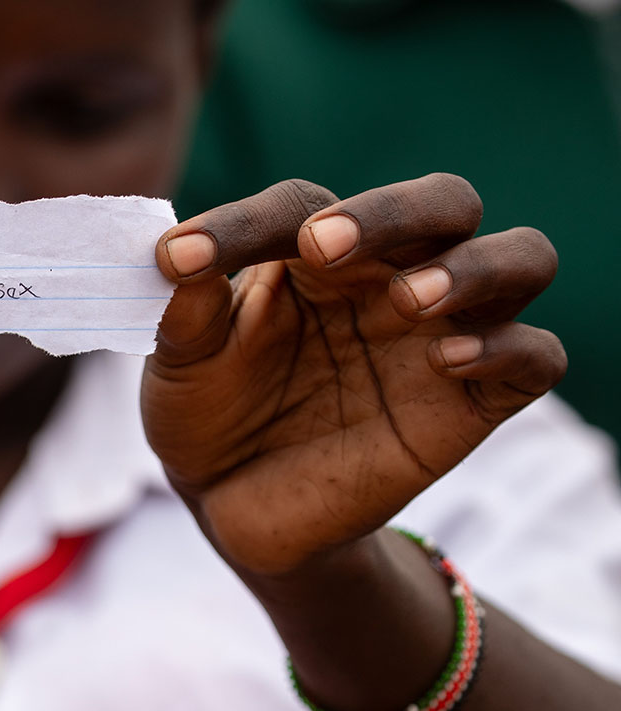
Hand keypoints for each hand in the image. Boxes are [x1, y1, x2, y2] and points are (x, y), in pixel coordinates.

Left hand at [142, 174, 564, 576]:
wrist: (235, 507)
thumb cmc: (209, 414)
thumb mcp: (182, 366)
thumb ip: (186, 314)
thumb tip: (177, 261)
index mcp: (314, 254)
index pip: (303, 206)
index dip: (242, 225)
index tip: (178, 259)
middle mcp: (387, 278)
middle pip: (444, 203)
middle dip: (394, 211)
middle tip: (322, 246)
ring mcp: (437, 335)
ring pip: (520, 259)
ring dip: (473, 268)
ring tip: (409, 299)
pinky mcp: (470, 402)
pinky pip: (534, 356)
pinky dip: (506, 348)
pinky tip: (446, 360)